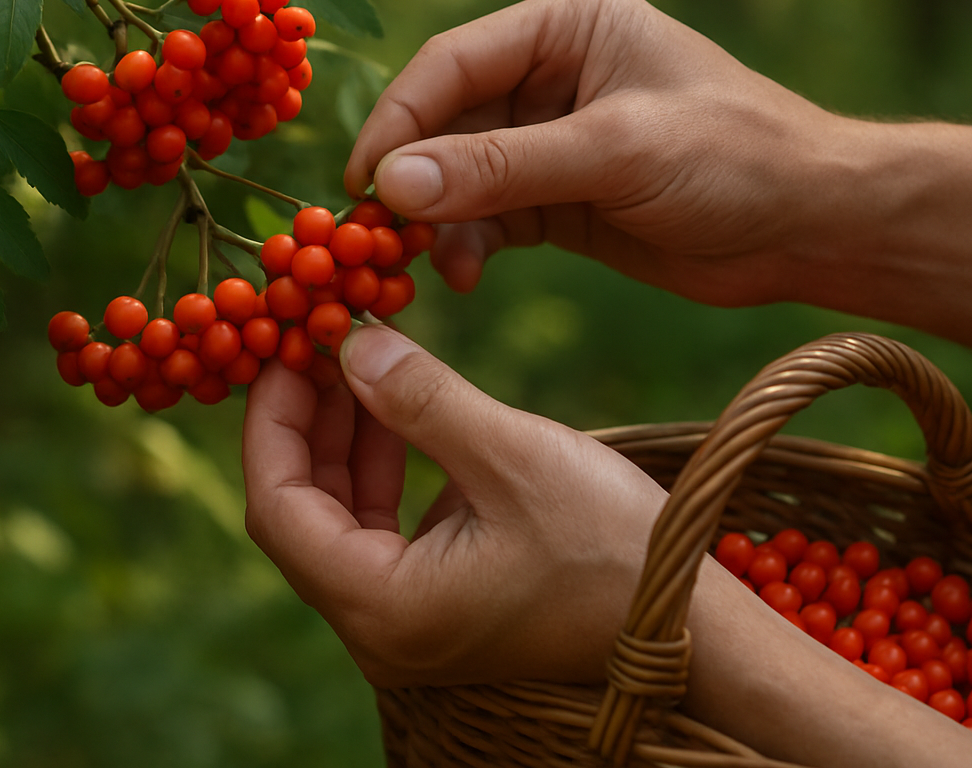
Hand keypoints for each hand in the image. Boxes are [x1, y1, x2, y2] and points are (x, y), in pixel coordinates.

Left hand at [243, 322, 670, 685]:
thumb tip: (350, 342)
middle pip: (301, 514)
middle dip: (305, 422)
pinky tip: (400, 405)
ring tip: (358, 357)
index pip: (278, 508)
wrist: (700, 629)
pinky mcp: (443, 604)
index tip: (285, 347)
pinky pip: (384, 530)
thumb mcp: (511, 455)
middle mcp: (382, 627)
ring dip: (345, 438)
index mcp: (383, 608)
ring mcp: (411, 621)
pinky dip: (384, 466)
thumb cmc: (613, 547)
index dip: (271, 421)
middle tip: (317, 341)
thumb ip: (420, 398)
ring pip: (341, 518)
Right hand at [344, 0, 847, 304]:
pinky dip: (467, 244)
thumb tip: (392, 183)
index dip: (400, 120)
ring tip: (427, 266)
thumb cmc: (734, 159)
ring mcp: (552, 136)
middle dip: (413, 178)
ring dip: (437, 219)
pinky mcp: (559, 196)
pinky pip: (487, 216)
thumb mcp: (615, 152)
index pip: (453, 62)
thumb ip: (502, 168)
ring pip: (458, 174)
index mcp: (568, 24)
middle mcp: (551, 71)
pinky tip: (464, 274)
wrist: (812, 226)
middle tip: (375, 237)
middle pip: (445, 120)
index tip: (363, 182)